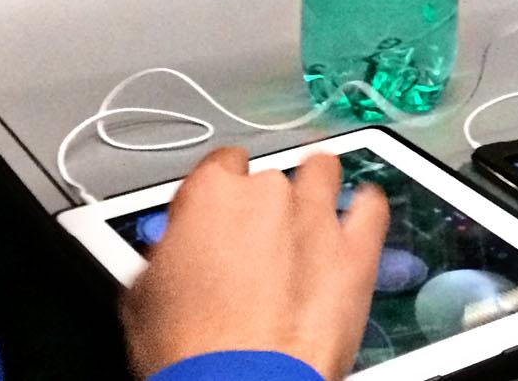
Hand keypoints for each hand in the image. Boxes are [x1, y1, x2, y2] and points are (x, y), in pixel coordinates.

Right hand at [122, 147, 388, 379]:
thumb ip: (169, 255)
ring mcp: (316, 217)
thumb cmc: (189, 351)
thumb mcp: (144, 297)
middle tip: (257, 243)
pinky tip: (361, 213)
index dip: (221, 193)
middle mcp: (266, 193)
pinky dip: (366, 208)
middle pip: (269, 178)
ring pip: (323, 172)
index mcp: (210, 195)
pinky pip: (372, 208)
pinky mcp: (355, 251)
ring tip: (310, 211)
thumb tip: (175, 258)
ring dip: (316, 187)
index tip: (219, 216)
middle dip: (264, 206)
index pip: (220, 166)